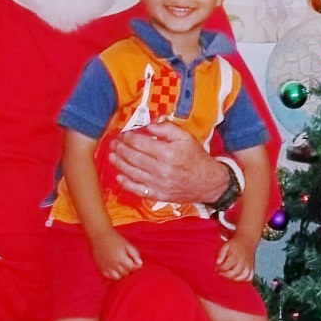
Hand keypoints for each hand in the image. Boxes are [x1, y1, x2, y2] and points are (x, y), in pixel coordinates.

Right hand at [90, 229, 142, 280]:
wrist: (99, 236)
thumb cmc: (115, 239)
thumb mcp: (127, 244)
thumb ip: (135, 254)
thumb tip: (140, 264)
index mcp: (121, 258)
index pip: (132, 268)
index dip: (135, 266)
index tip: (136, 263)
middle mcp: (114, 265)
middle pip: (125, 273)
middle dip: (129, 270)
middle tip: (128, 264)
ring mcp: (107, 268)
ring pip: (118, 278)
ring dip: (121, 274)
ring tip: (121, 267)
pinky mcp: (101, 269)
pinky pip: (109, 278)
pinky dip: (113, 276)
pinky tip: (115, 270)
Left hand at [109, 120, 228, 203]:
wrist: (209, 182)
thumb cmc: (196, 157)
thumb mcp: (185, 137)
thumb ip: (166, 128)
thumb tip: (147, 125)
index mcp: (168, 153)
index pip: (140, 143)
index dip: (128, 138)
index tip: (123, 134)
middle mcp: (161, 169)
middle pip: (133, 157)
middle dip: (120, 149)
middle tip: (113, 143)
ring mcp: (158, 184)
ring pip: (132, 173)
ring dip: (119, 164)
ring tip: (112, 156)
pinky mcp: (158, 195)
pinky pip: (138, 189)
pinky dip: (126, 183)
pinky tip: (119, 176)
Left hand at [216, 235, 254, 281]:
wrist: (246, 240)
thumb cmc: (234, 244)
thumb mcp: (225, 245)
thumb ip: (221, 254)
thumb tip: (217, 263)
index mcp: (235, 256)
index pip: (226, 266)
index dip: (220, 269)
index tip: (216, 268)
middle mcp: (243, 262)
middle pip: (234, 273)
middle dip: (225, 275)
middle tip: (220, 273)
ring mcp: (248, 265)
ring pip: (243, 277)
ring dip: (234, 278)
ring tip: (228, 275)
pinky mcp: (251, 267)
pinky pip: (249, 277)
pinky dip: (244, 279)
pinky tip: (237, 277)